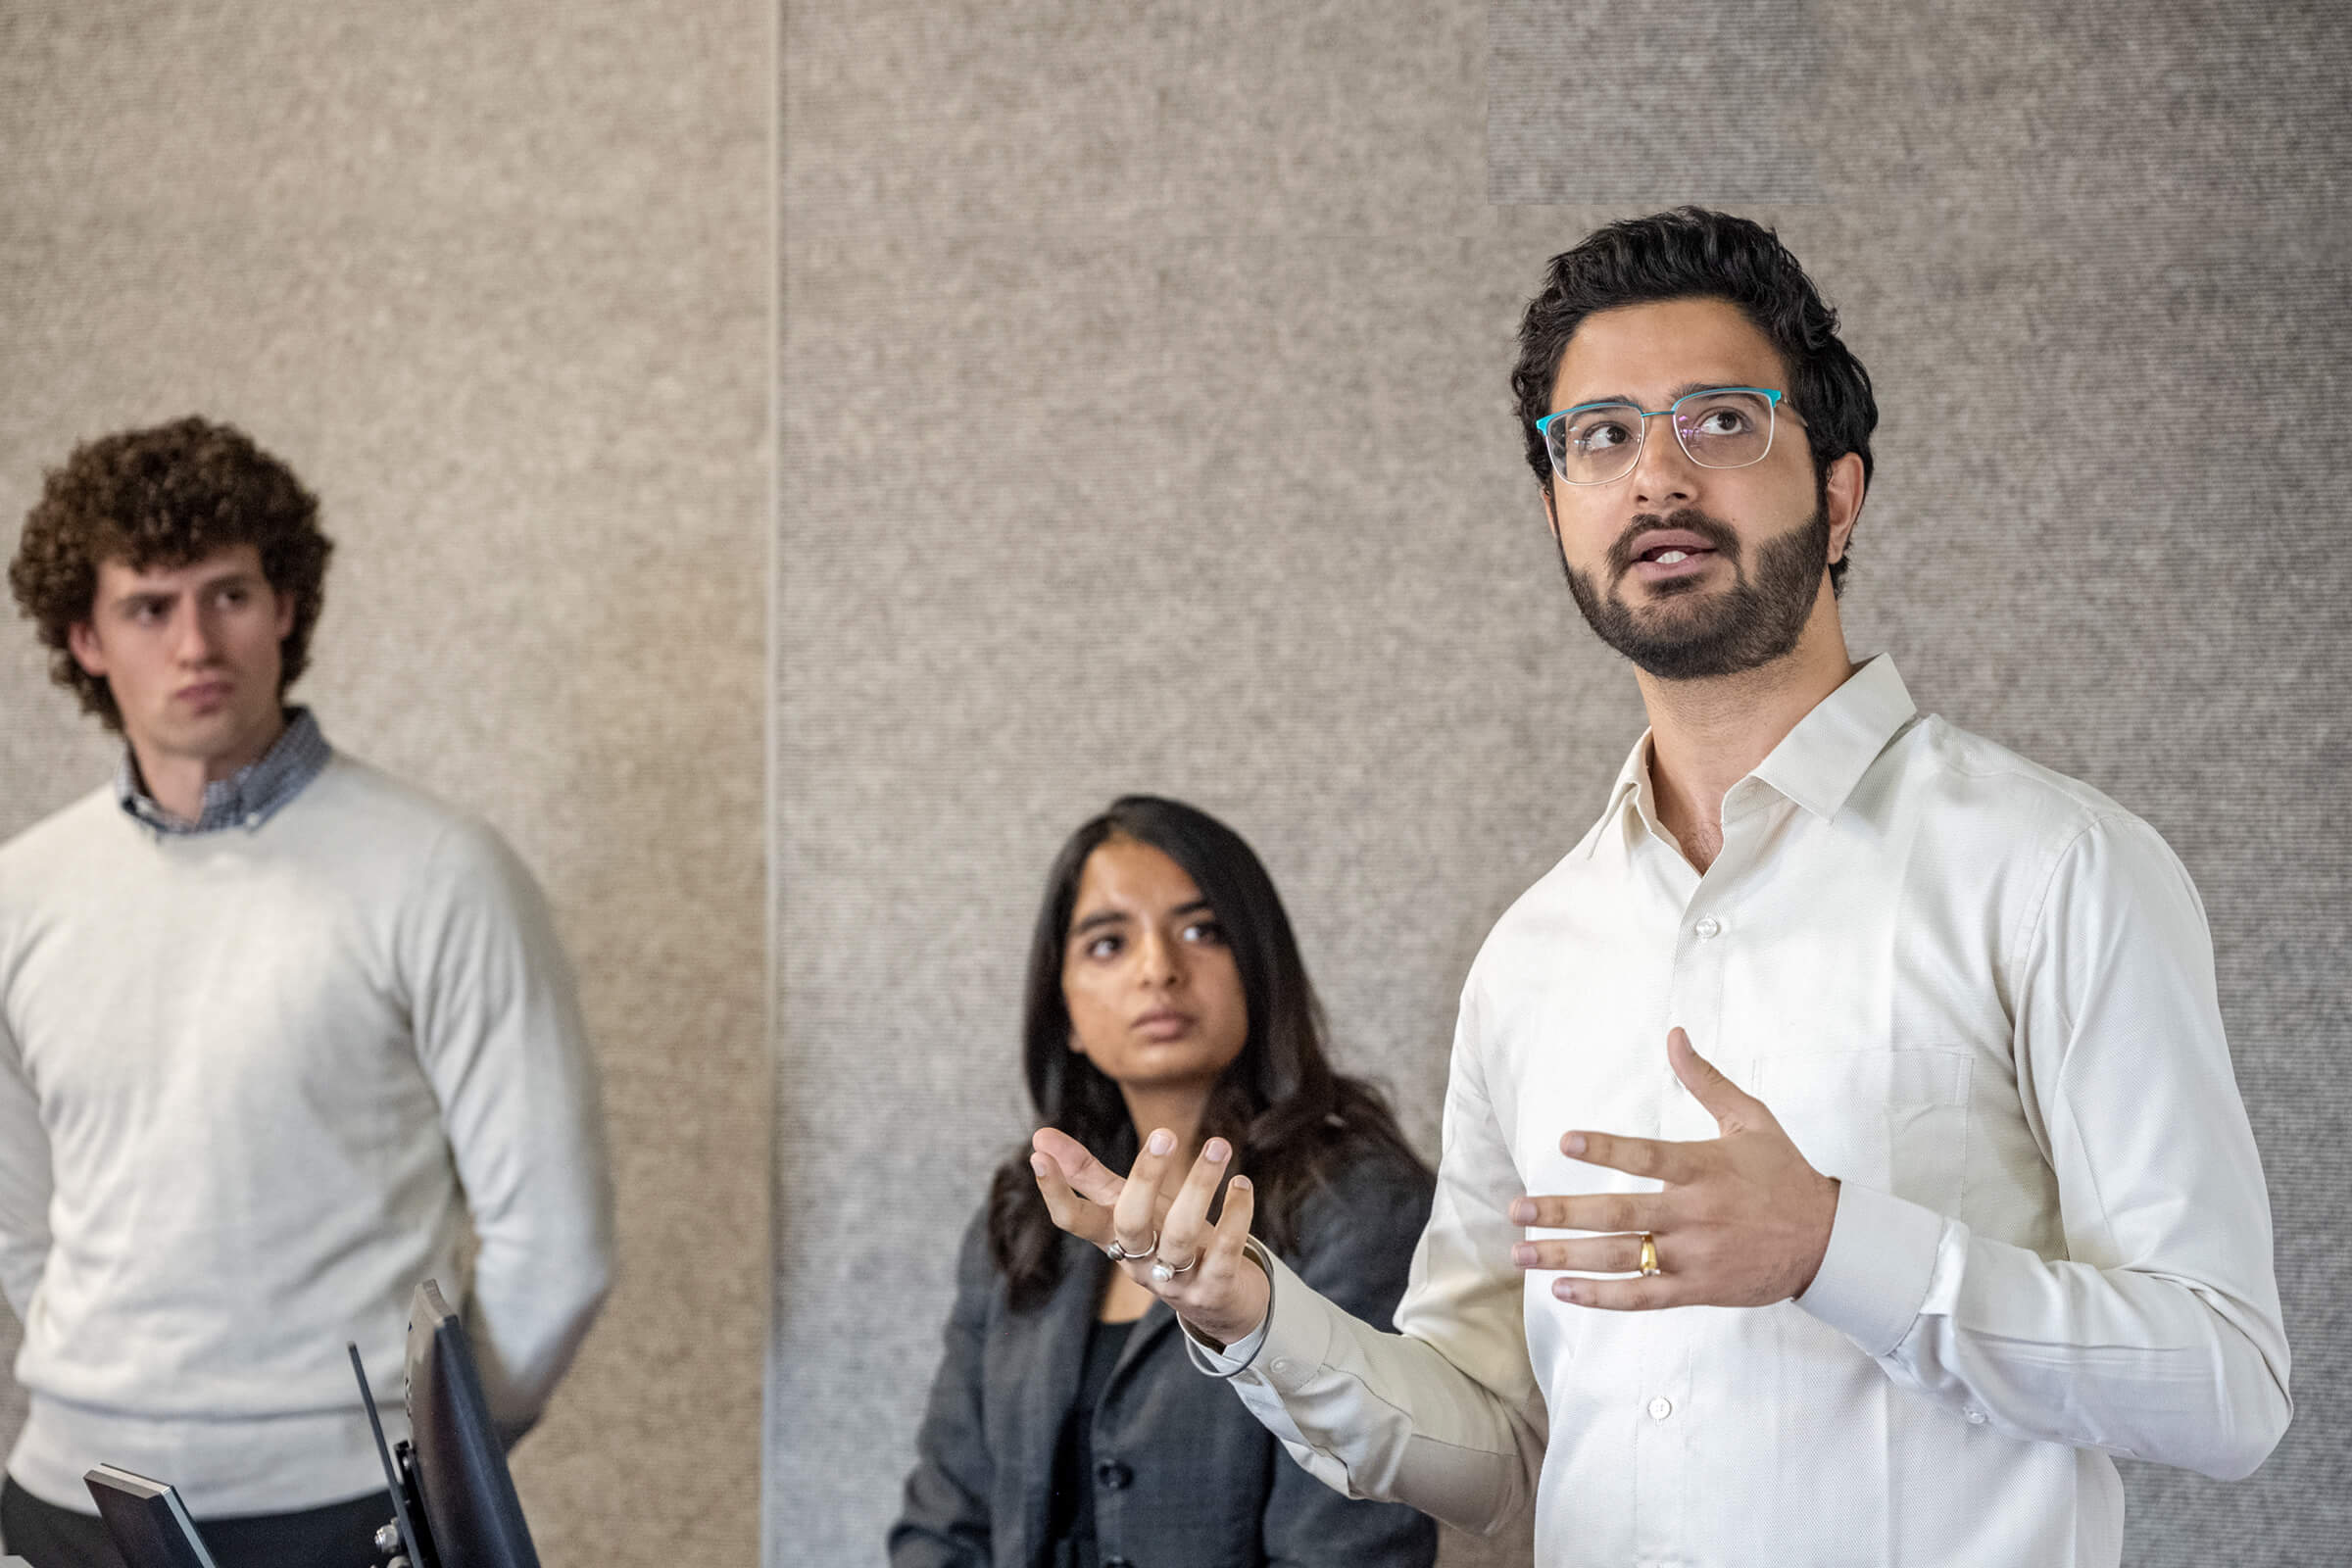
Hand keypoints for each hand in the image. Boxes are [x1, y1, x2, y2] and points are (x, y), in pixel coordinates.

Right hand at [1031, 1125, 1270, 1346]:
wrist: (1219, 1302)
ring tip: (1219, 1145)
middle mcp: (1139, 1262)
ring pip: (1181, 1234)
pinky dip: (1235, 1217)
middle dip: (1145, 1178)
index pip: (1074, 1221)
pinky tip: (1241, 1185)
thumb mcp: (1127, 1207)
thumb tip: (1038, 1136)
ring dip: (1201, 1186)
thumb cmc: (1165, 1240)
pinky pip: (1224, 1252)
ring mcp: (1176, 1280)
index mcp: (1113, 1239)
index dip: (1055, 1192)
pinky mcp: (1214, 1289)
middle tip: (1165, 1134)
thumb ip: (1086, 1174)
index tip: (1038, 1154)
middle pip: (1130, 1224)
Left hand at [1508, 1028, 1839, 1309]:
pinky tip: (1563, 1291)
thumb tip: (1674, 1034)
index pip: (1647, 1156)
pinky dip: (1602, 1296)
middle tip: (1517, 1210)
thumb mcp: (1750, 1119)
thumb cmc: (1783, 1174)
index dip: (1606, 1149)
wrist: (1827, 1243)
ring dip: (1568, 1257)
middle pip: (1620, 1213)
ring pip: (1622, 1257)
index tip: (1565, 1142)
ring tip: (1523, 1252)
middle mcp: (1696, 1212)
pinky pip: (1643, 1296)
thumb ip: (1706, 1080)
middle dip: (1564, 1213)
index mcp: (1705, 1167)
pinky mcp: (1698, 1288)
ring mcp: (1695, 1254)